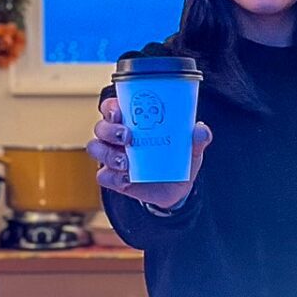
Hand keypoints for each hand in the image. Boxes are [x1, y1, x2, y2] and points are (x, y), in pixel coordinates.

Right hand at [88, 96, 211, 210]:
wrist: (178, 189)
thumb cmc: (179, 159)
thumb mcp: (190, 147)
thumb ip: (198, 138)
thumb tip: (200, 131)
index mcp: (132, 121)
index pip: (111, 107)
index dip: (110, 107)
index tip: (119, 112)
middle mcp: (117, 138)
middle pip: (100, 127)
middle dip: (109, 130)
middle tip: (127, 137)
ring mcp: (113, 158)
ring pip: (96, 149)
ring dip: (107, 154)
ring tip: (125, 162)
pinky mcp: (114, 179)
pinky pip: (103, 176)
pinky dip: (112, 177)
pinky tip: (126, 178)